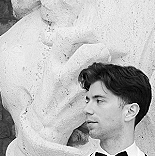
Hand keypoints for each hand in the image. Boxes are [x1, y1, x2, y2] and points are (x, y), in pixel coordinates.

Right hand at [26, 19, 111, 144]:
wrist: (45, 123)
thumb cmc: (51, 92)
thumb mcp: (52, 68)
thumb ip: (66, 51)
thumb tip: (83, 37)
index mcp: (51, 62)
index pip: (68, 37)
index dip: (84, 32)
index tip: (92, 36)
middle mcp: (61, 74)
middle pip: (89, 51)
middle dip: (102, 49)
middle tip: (104, 51)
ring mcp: (74, 89)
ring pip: (98, 68)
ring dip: (106, 63)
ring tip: (105, 64)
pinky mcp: (84, 101)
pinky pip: (101, 85)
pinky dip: (108, 80)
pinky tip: (109, 80)